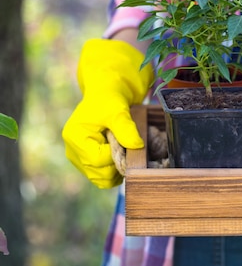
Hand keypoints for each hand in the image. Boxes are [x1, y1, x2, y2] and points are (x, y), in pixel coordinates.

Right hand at [62, 39, 152, 187]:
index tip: (126, 140)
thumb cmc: (109, 99)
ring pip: (102, 180)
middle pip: (100, 174)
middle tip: (126, 144)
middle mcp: (72, 151)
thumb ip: (126, 128)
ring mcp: (78, 159)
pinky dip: (114, 171)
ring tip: (122, 148)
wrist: (106, 94)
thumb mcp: (118, 110)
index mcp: (74, 137)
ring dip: (116, 169)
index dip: (117, 154)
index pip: (99, 160)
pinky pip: (103, 177)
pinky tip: (120, 154)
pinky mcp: (86, 162)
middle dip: (117, 163)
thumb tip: (137, 146)